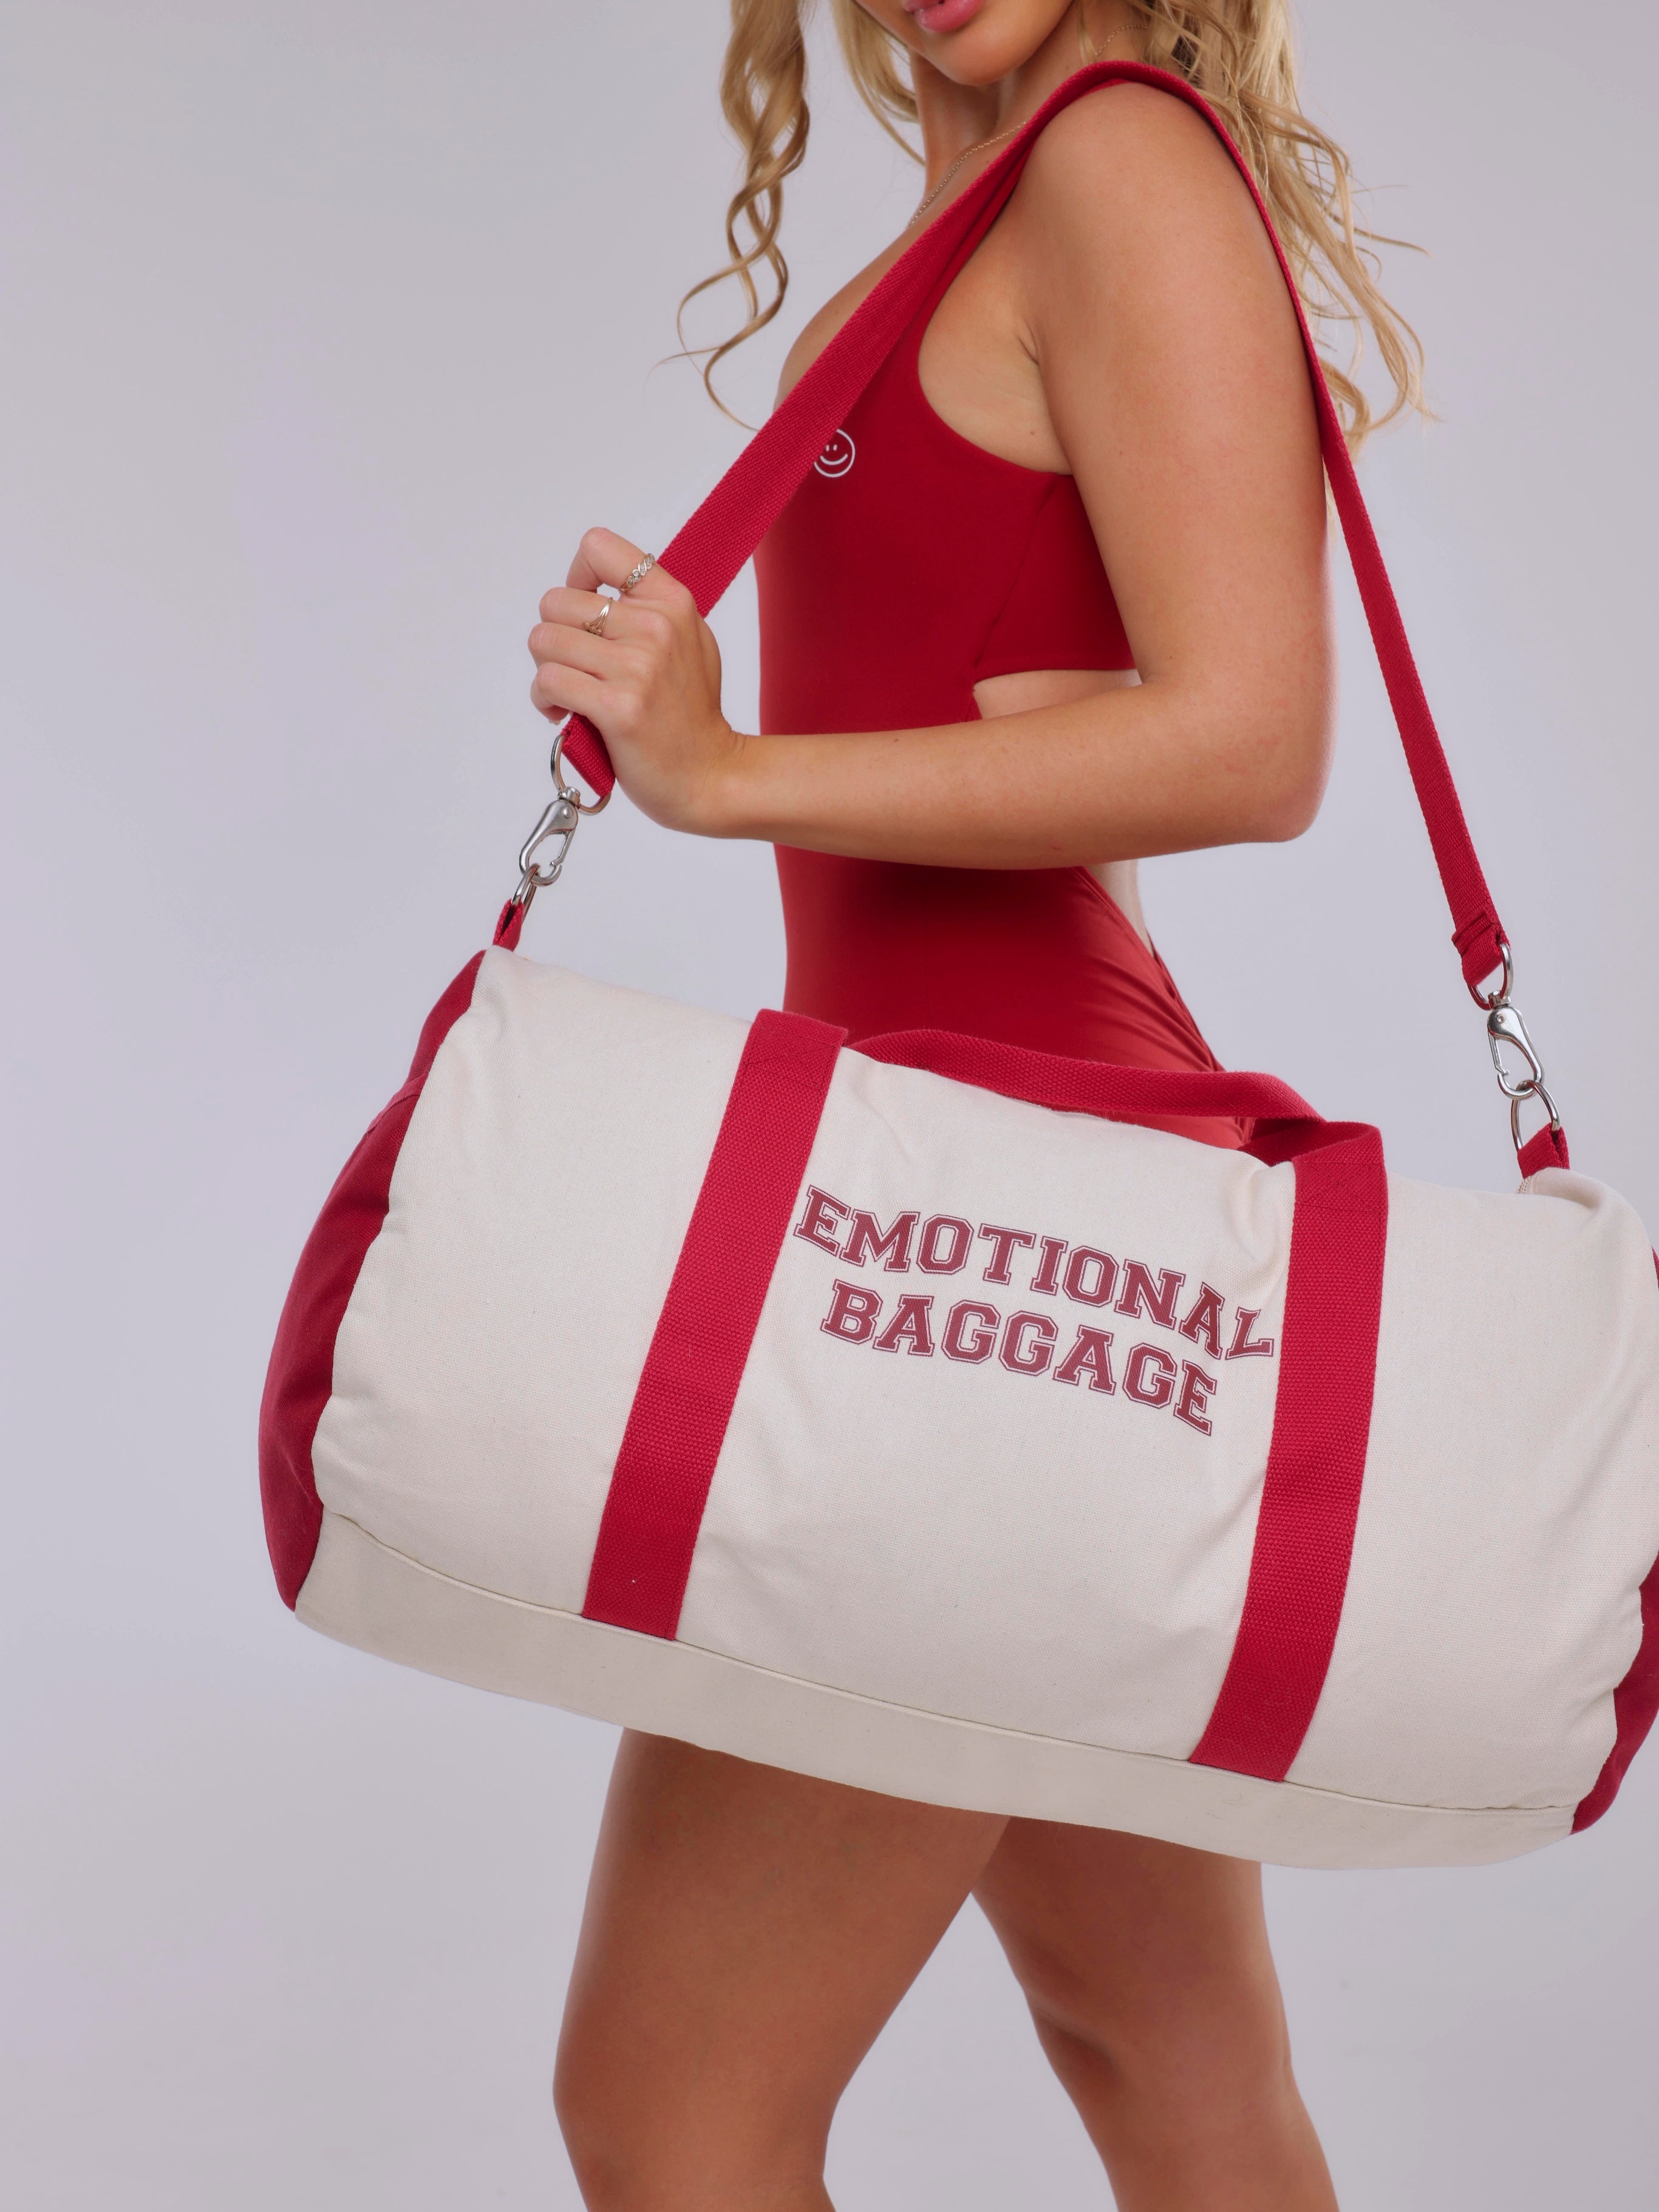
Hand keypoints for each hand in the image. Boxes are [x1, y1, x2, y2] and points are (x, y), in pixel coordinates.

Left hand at [528, 527, 744, 834]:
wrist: (710, 775)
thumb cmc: (691, 713)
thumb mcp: (688, 640)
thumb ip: (648, 608)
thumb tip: (592, 593)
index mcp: (672, 601)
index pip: (599, 548)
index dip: (576, 577)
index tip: (582, 612)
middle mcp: (655, 627)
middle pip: (556, 601)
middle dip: (555, 637)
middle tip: (576, 667)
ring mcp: (637, 667)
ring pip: (544, 640)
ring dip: (547, 670)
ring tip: (570, 692)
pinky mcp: (617, 707)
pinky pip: (549, 681)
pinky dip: (545, 699)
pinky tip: (564, 713)